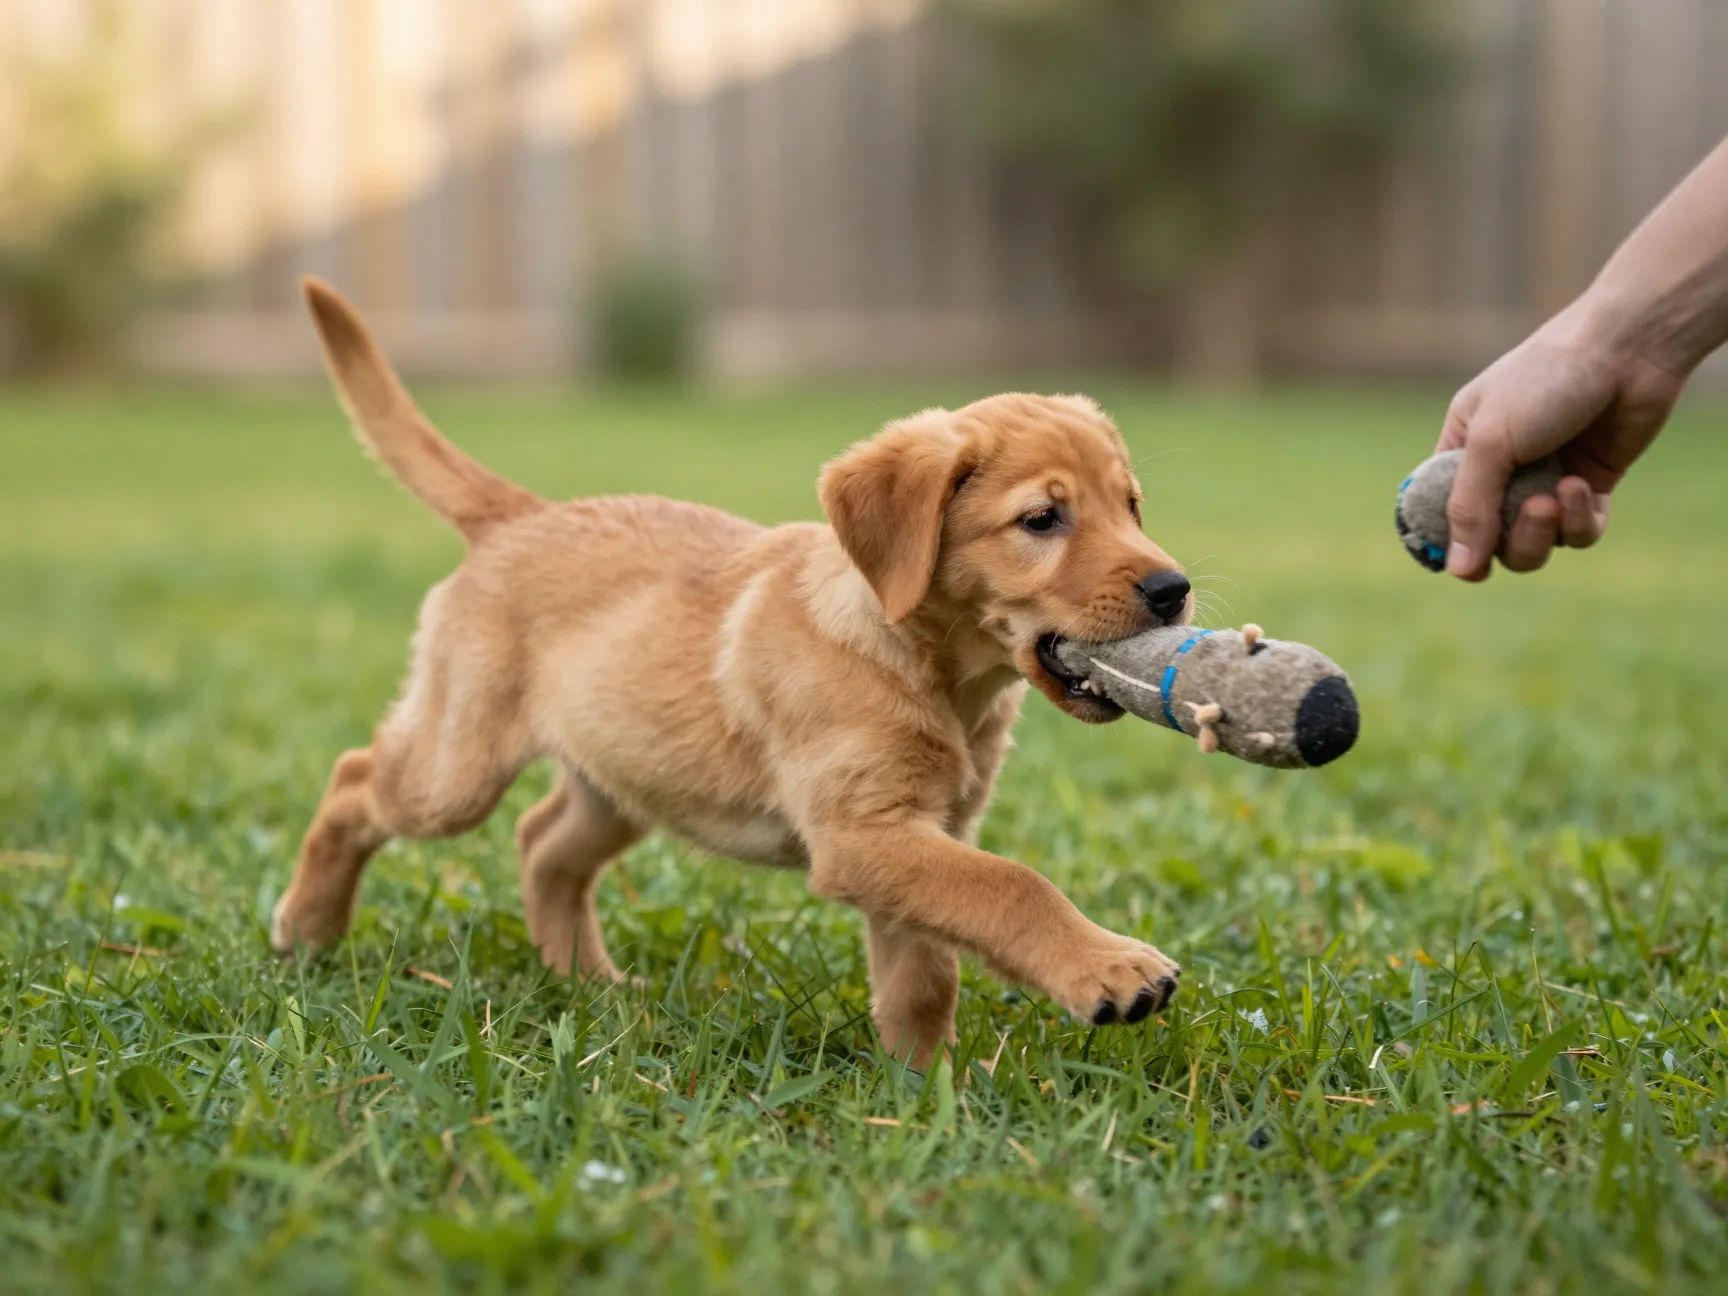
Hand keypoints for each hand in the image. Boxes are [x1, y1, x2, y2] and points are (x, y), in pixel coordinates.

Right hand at [1437, 301, 1683, 579]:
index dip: (1447, 543)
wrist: (1628, 350)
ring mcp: (1545, 481)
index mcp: (1462, 450)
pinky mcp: (1590, 487)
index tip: (1461, 564)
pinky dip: (1579, 520)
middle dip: (1510, 540)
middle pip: (1490, 542)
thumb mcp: (1491, 441)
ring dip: (1543, 532)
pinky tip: (1583, 486)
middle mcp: (1500, 471)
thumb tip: (1457, 570)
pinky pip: (1577, 533)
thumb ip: (1470, 507)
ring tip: (1557, 498)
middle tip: (1532, 510)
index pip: (1439, 512)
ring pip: (1533, 545)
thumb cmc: (1546, 380)